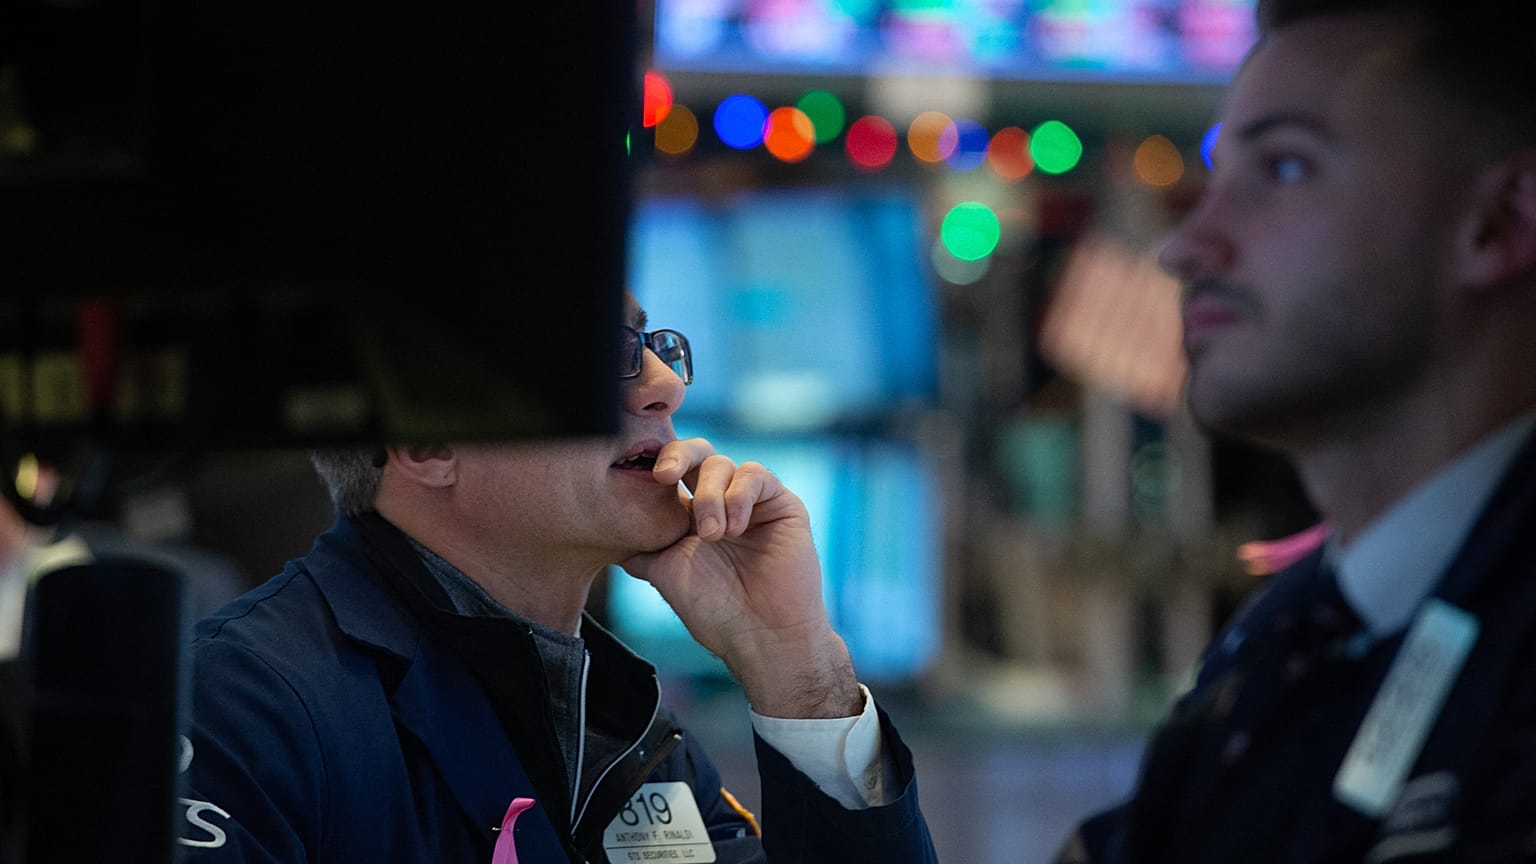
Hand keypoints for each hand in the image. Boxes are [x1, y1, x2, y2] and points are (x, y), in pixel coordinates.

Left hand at [620, 438, 863, 718]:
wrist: (761, 636)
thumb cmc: (714, 612)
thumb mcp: (665, 573)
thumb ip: (639, 547)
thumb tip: (606, 532)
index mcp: (692, 516)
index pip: (673, 472)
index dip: (657, 465)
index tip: (646, 480)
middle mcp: (722, 502)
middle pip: (697, 453)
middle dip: (677, 456)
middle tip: (664, 476)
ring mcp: (752, 502)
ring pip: (722, 464)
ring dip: (710, 496)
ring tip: (712, 535)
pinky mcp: (781, 504)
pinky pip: (755, 475)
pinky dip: (739, 496)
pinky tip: (735, 529)